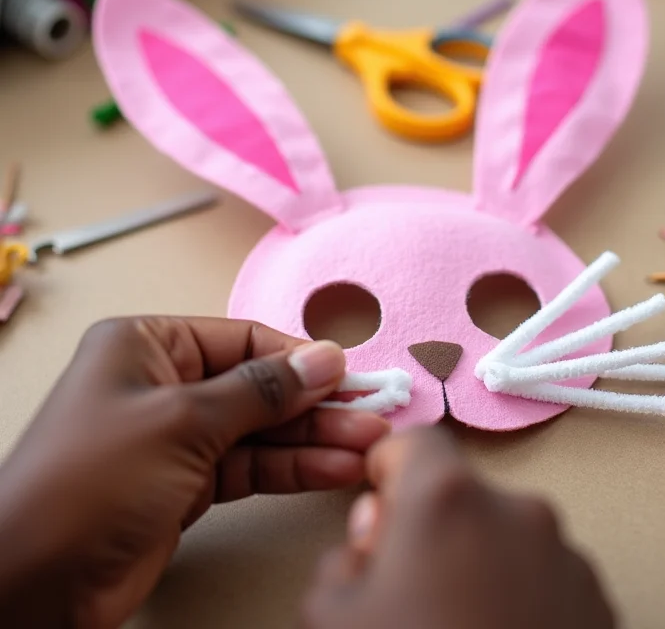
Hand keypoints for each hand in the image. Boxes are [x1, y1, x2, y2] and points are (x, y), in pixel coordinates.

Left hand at [0, 317, 388, 627]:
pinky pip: (251, 466)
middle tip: (370, 414)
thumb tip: (324, 358)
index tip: (348, 375)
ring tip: (366, 446)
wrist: (32, 586)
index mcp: (148, 346)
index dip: (299, 358)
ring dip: (314, 439)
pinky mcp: (187, 484)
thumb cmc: (89, 482)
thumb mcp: (183, 420)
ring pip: (261, 429)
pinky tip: (333, 468)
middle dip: (316, 404)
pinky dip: (292, 468)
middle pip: (259, 386)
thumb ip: (262, 389)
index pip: (243, 340)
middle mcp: (164, 384)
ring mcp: (177, 436)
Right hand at [302, 428, 615, 628]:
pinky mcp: (601, 604)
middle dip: (430, 527)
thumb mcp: (333, 618)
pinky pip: (545, 576)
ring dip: (478, 563)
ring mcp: (568, 558)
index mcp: (447, 499)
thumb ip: (344, 555)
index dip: (388, 468)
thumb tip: (374, 534)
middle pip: (459, 494)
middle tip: (410, 589)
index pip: (414, 442)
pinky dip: (521, 595)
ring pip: (503, 536)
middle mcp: (517, 510)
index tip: (379, 500)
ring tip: (461, 628)